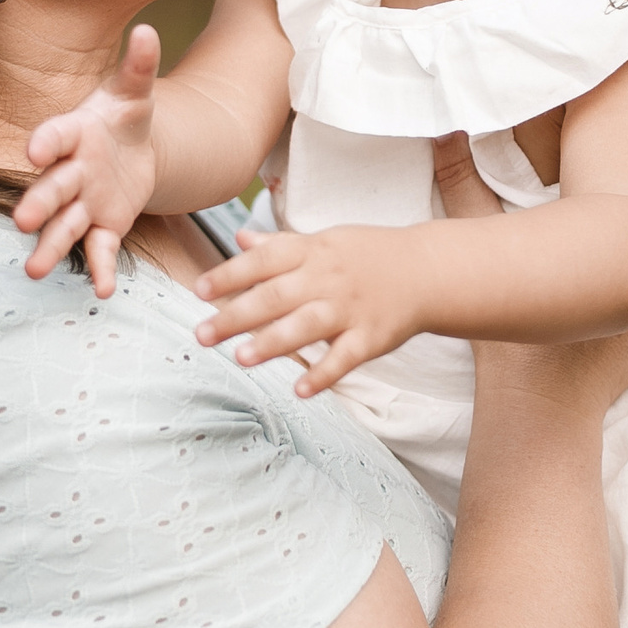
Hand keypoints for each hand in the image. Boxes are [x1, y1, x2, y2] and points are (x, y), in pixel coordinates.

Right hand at [14, 25, 161, 296]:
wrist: (135, 148)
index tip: (34, 151)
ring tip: (34, 270)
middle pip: (52, 188)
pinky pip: (98, 249)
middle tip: (22, 220)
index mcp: (74, 133)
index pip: (54, 136)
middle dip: (38, 203)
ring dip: (50, 246)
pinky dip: (99, 269)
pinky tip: (103, 291)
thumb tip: (149, 31)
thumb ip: (139, 66)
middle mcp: (70, 171)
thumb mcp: (135, 93)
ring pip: (63, 226)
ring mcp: (83, 202)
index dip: (44, 143)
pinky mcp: (103, 225)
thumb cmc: (124, 117)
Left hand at [193, 225, 424, 393]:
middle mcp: (328, 278)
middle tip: (202, 335)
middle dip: (237, 315)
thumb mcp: (325, 241)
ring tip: (240, 358)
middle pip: (277, 296)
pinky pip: (346, 357)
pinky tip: (300, 390)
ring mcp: (351, 308)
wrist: (429, 270)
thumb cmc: (368, 255)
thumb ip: (280, 245)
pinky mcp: (372, 336)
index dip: (230, 274)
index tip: (198, 290)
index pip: (264, 260)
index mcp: (312, 252)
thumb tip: (239, 237)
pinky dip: (324, 375)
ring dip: (273, 342)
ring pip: (307, 325)